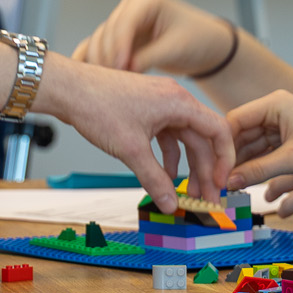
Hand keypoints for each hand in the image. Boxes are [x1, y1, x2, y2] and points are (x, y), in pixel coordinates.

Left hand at [35, 55, 233, 204]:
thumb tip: (172, 204)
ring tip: (187, 192)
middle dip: (205, 170)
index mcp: (179, 103)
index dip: (224, 160)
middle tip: (206, 199)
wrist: (69, 89)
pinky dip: (168, 156)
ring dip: (188, 166)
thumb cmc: (98, 107)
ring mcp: (160, 104)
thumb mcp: (131, 149)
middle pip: (202, 139)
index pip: (219, 131)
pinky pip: (167, 135)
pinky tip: (165, 175)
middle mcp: (174, 100)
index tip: (220, 184)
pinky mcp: (146, 109)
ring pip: (185, 138)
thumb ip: (155, 179)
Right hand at [73, 0, 234, 76]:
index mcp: (147, 0)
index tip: (121, 67)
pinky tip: (87, 77)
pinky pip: (99, 48)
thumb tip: (124, 69)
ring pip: (99, 41)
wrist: (205, 46)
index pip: (124, 21)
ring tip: (107, 84)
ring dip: (100, 62)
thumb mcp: (175, 48)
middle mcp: (130, 7)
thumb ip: (148, 57)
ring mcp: (122, 21)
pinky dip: (92, 61)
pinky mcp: (119, 38)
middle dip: (108, 57)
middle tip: (112, 82)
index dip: (119, 45)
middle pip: (108, 32)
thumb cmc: (197, 40)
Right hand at [226, 90, 292, 190]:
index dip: (222, 144)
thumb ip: (257, 170)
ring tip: (227, 187)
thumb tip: (229, 181)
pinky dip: (255, 169)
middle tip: (216, 181)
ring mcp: (282, 128)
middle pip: (241, 134)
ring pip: (251, 147)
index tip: (213, 167)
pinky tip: (244, 184)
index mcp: (275, 104)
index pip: (236, 120)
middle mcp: (276, 112)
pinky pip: (264, 155)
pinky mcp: (288, 144)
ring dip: (241, 166)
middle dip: (230, 158)